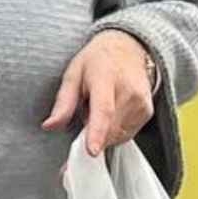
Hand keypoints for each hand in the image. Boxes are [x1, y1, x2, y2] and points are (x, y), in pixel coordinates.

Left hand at [45, 31, 156, 156]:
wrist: (129, 48)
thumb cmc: (98, 61)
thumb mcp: (73, 73)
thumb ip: (63, 103)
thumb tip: (50, 126)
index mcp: (106, 78)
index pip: (103, 110)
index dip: (97, 132)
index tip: (92, 151)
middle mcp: (128, 91)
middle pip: (109, 128)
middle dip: (91, 134)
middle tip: (84, 113)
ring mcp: (141, 103)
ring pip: (116, 135)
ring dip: (103, 131)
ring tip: (99, 107)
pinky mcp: (147, 112)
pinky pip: (126, 134)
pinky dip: (114, 130)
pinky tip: (111, 112)